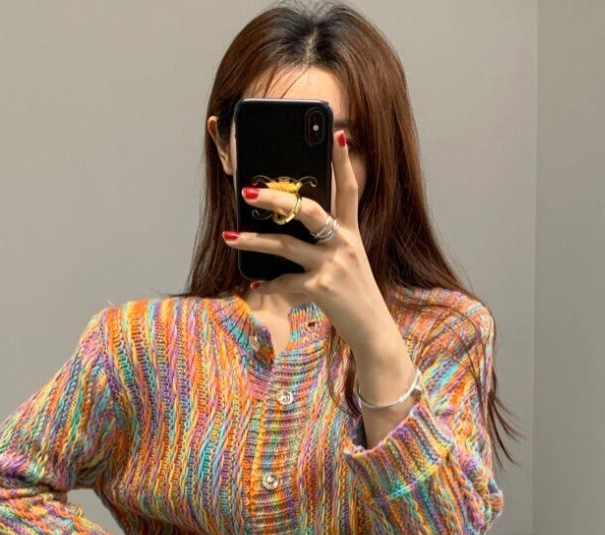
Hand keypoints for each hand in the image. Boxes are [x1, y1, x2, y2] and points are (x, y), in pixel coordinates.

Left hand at [221, 129, 396, 354]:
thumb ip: (327, 246)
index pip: (349, 190)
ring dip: (255, 241)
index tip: (336, 133)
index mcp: (351, 234)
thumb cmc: (356, 297)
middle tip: (248, 192)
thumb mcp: (349, 264)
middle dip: (277, 199)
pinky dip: (269, 284)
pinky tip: (256, 284)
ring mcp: (333, 265)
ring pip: (287, 245)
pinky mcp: (322, 288)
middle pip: (309, 210)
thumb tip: (289, 235)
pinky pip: (286, 281)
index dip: (343, 161)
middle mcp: (344, 244)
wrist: (374, 331)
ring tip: (230, 237)